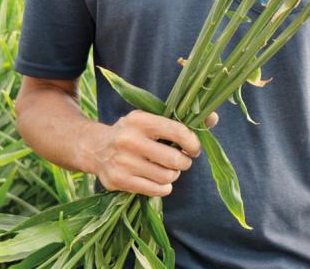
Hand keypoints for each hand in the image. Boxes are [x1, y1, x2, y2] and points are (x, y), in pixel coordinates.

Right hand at [84, 110, 218, 196]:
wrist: (95, 148)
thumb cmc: (133, 133)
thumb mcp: (152, 120)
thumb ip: (183, 120)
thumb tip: (214, 118)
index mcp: (140, 120)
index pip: (178, 131)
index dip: (193, 143)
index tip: (194, 149)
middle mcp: (129, 140)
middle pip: (174, 159)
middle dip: (184, 163)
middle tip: (181, 161)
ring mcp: (121, 162)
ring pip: (166, 177)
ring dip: (173, 176)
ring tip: (168, 170)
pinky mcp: (117, 180)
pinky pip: (154, 190)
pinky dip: (164, 188)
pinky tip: (160, 182)